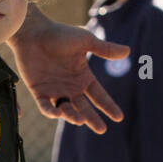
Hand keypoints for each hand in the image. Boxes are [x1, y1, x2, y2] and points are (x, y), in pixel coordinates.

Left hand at [10, 4, 128, 133]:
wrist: (34, 32)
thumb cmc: (60, 34)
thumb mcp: (86, 41)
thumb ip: (105, 49)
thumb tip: (127, 51)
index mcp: (83, 76)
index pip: (99, 96)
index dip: (108, 106)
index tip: (119, 118)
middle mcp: (70, 86)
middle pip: (84, 108)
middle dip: (92, 119)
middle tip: (101, 129)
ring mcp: (55, 90)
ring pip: (66, 109)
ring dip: (73, 116)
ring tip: (80, 120)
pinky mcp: (39, 91)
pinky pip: (45, 106)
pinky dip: (50, 111)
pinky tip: (57, 113)